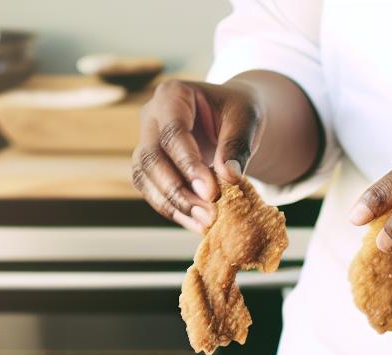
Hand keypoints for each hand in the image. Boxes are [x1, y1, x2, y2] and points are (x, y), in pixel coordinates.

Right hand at [131, 79, 262, 232]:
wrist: (229, 116)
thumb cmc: (238, 111)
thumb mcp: (246, 119)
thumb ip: (237, 145)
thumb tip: (229, 178)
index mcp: (172, 94)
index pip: (173, 133)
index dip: (189, 165)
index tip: (211, 193)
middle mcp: (151, 116)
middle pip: (152, 158)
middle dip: (179, 191)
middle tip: (208, 215)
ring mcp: (145, 141)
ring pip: (145, 177)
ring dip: (173, 204)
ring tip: (204, 223)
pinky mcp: (149, 165)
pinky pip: (151, 190)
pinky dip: (172, 209)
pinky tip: (195, 223)